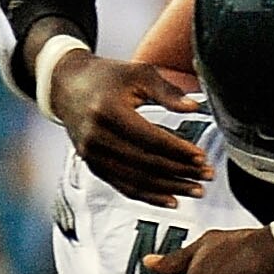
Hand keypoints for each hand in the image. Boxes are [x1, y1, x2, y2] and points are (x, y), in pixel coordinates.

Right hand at [53, 53, 206, 207]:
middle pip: (146, 162)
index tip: (201, 156)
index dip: (178, 150)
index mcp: (108, 111)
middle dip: (180, 172)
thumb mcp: (137, 73)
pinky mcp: (92, 165)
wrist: (67, 86)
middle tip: (206, 176)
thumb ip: (166, 91)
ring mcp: (92, 155)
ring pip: (136, 180)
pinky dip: (149, 196)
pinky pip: (123, 186)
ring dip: (169, 188)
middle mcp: (97, 136)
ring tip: (196, 190)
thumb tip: (193, 108)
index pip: (150, 138)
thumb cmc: (106, 77)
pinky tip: (171, 200)